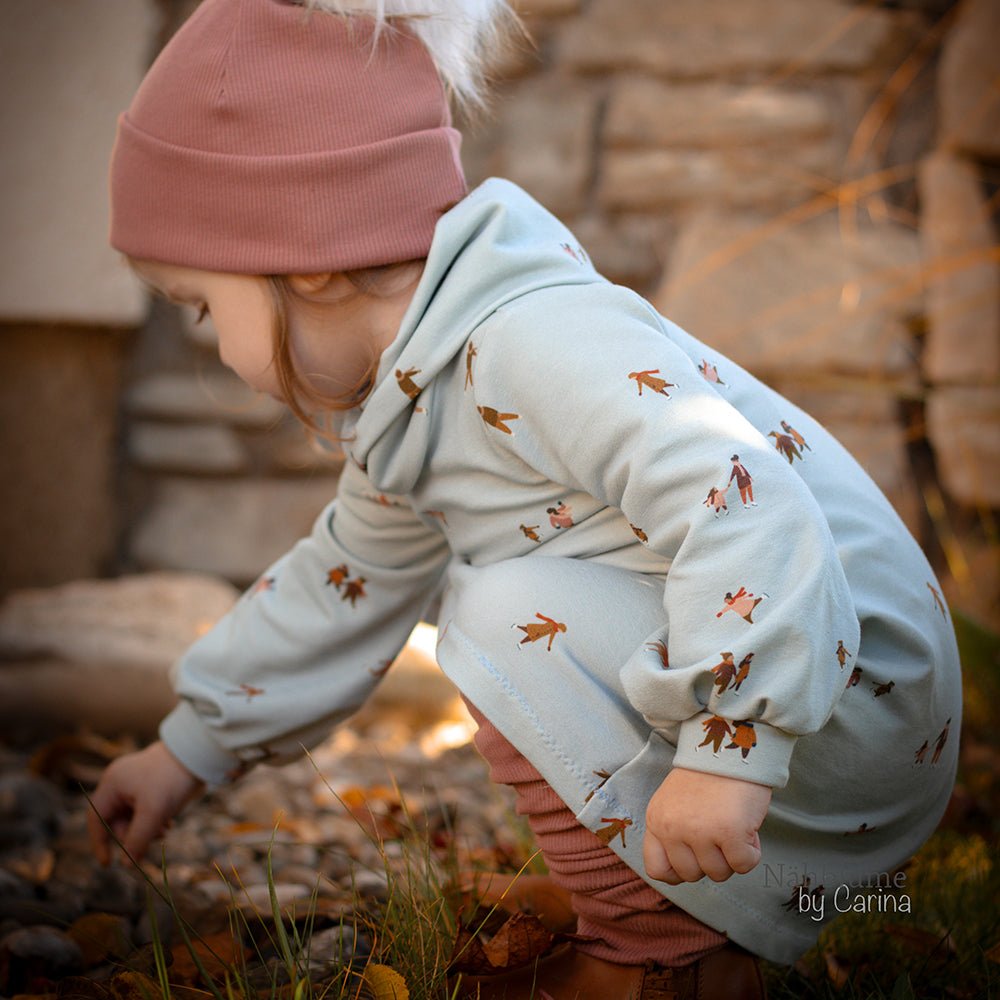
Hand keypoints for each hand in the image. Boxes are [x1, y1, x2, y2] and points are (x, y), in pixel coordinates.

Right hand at [87, 740, 203, 865]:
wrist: (199, 754)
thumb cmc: (171, 780)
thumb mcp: (153, 813)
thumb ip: (137, 839)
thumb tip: (125, 864)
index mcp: (112, 783)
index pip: (96, 818)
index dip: (99, 842)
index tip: (107, 864)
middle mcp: (121, 782)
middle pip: (118, 820)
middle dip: (135, 834)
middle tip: (155, 839)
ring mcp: (136, 783)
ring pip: (134, 817)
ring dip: (147, 829)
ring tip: (165, 830)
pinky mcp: (152, 785)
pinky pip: (146, 810)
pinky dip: (155, 820)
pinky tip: (168, 823)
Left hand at [643, 767, 770, 884]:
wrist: (731, 746)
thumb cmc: (707, 775)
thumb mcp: (674, 802)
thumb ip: (673, 831)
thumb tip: (684, 866)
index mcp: (657, 819)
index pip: (657, 868)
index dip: (679, 871)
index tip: (695, 858)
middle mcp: (673, 828)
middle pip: (691, 875)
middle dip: (710, 860)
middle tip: (719, 835)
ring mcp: (700, 831)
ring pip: (718, 873)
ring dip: (731, 855)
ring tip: (733, 825)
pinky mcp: (729, 832)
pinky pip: (743, 865)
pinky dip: (751, 852)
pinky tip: (747, 828)